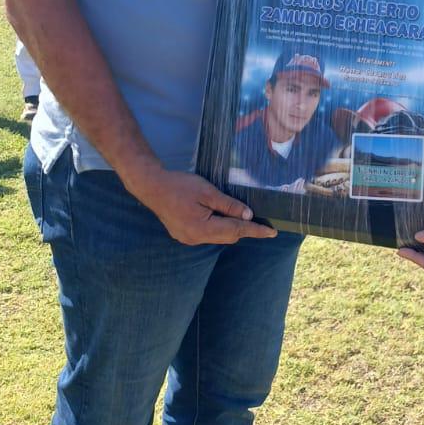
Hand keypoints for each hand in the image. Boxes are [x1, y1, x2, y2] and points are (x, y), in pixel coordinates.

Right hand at [136, 169, 276, 246]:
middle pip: (228, 237)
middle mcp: (195, 238)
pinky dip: (216, 226)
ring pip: (217, 237)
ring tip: (230, 211)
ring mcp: (188, 239)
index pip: (236, 231)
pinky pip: (207, 235)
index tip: (272, 233)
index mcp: (202, 228)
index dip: (255, 231)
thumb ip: (229, 205)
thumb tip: (248, 216)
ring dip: (227, 226)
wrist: (152, 186)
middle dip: (241, 227)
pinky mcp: (183, 235)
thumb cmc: (180, 185)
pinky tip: (215, 214)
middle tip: (251, 214)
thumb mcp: (208, 192)